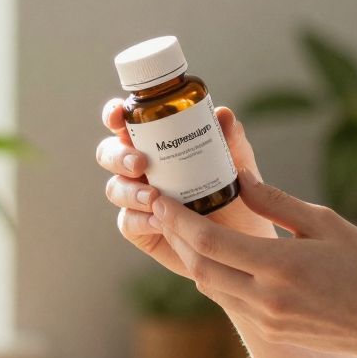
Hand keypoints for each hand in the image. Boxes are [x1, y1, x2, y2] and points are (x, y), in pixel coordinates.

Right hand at [97, 99, 275, 279]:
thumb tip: (223, 115)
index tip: (119, 115)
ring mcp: (138, 198)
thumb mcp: (240, 167)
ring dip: (129, 191)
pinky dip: (141, 220)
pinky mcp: (140, 228)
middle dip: (118, 156)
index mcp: (159, 142)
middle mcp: (143, 167)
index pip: (128, 122)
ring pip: (115, 188)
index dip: (115, 115)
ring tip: (154, 198)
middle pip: (110, 153)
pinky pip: (128, 222)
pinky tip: (159, 222)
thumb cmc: (241, 198)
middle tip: (140, 163)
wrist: (246, 243)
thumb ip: (233, 141)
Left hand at [150, 178, 356, 357]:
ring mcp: (266, 319)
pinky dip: (214, 274)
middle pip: (199, 265)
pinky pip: (229, 299)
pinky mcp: (270, 331)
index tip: (160, 196)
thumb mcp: (326, 223)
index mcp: (281, 266)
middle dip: (175, 235)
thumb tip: (236, 178)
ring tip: (183, 226)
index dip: (176, 218)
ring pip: (209, 285)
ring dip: (192, 256)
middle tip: (162, 207)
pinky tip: (216, 253)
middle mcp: (267, 298)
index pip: (209, 242)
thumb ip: (276, 201)